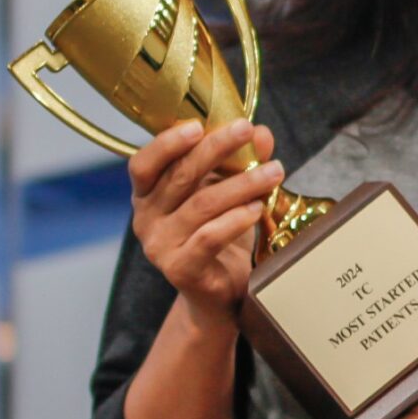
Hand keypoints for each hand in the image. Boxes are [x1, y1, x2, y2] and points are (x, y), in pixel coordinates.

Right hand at [127, 119, 281, 328]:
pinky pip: (209, 237)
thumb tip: (261, 134)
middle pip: (179, 176)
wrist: (219, 293)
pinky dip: (236, 219)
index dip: (167, 143)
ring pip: (201, 205)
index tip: (198, 125)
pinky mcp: (180, 269)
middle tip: (247, 130)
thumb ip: (240, 161)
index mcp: (146, 194)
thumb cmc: (219, 234)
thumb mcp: (227, 191)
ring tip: (274, 172)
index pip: (143, 164)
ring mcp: (159, 246)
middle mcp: (145, 219)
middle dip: (216, 148)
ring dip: (242, 184)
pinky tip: (257, 208)